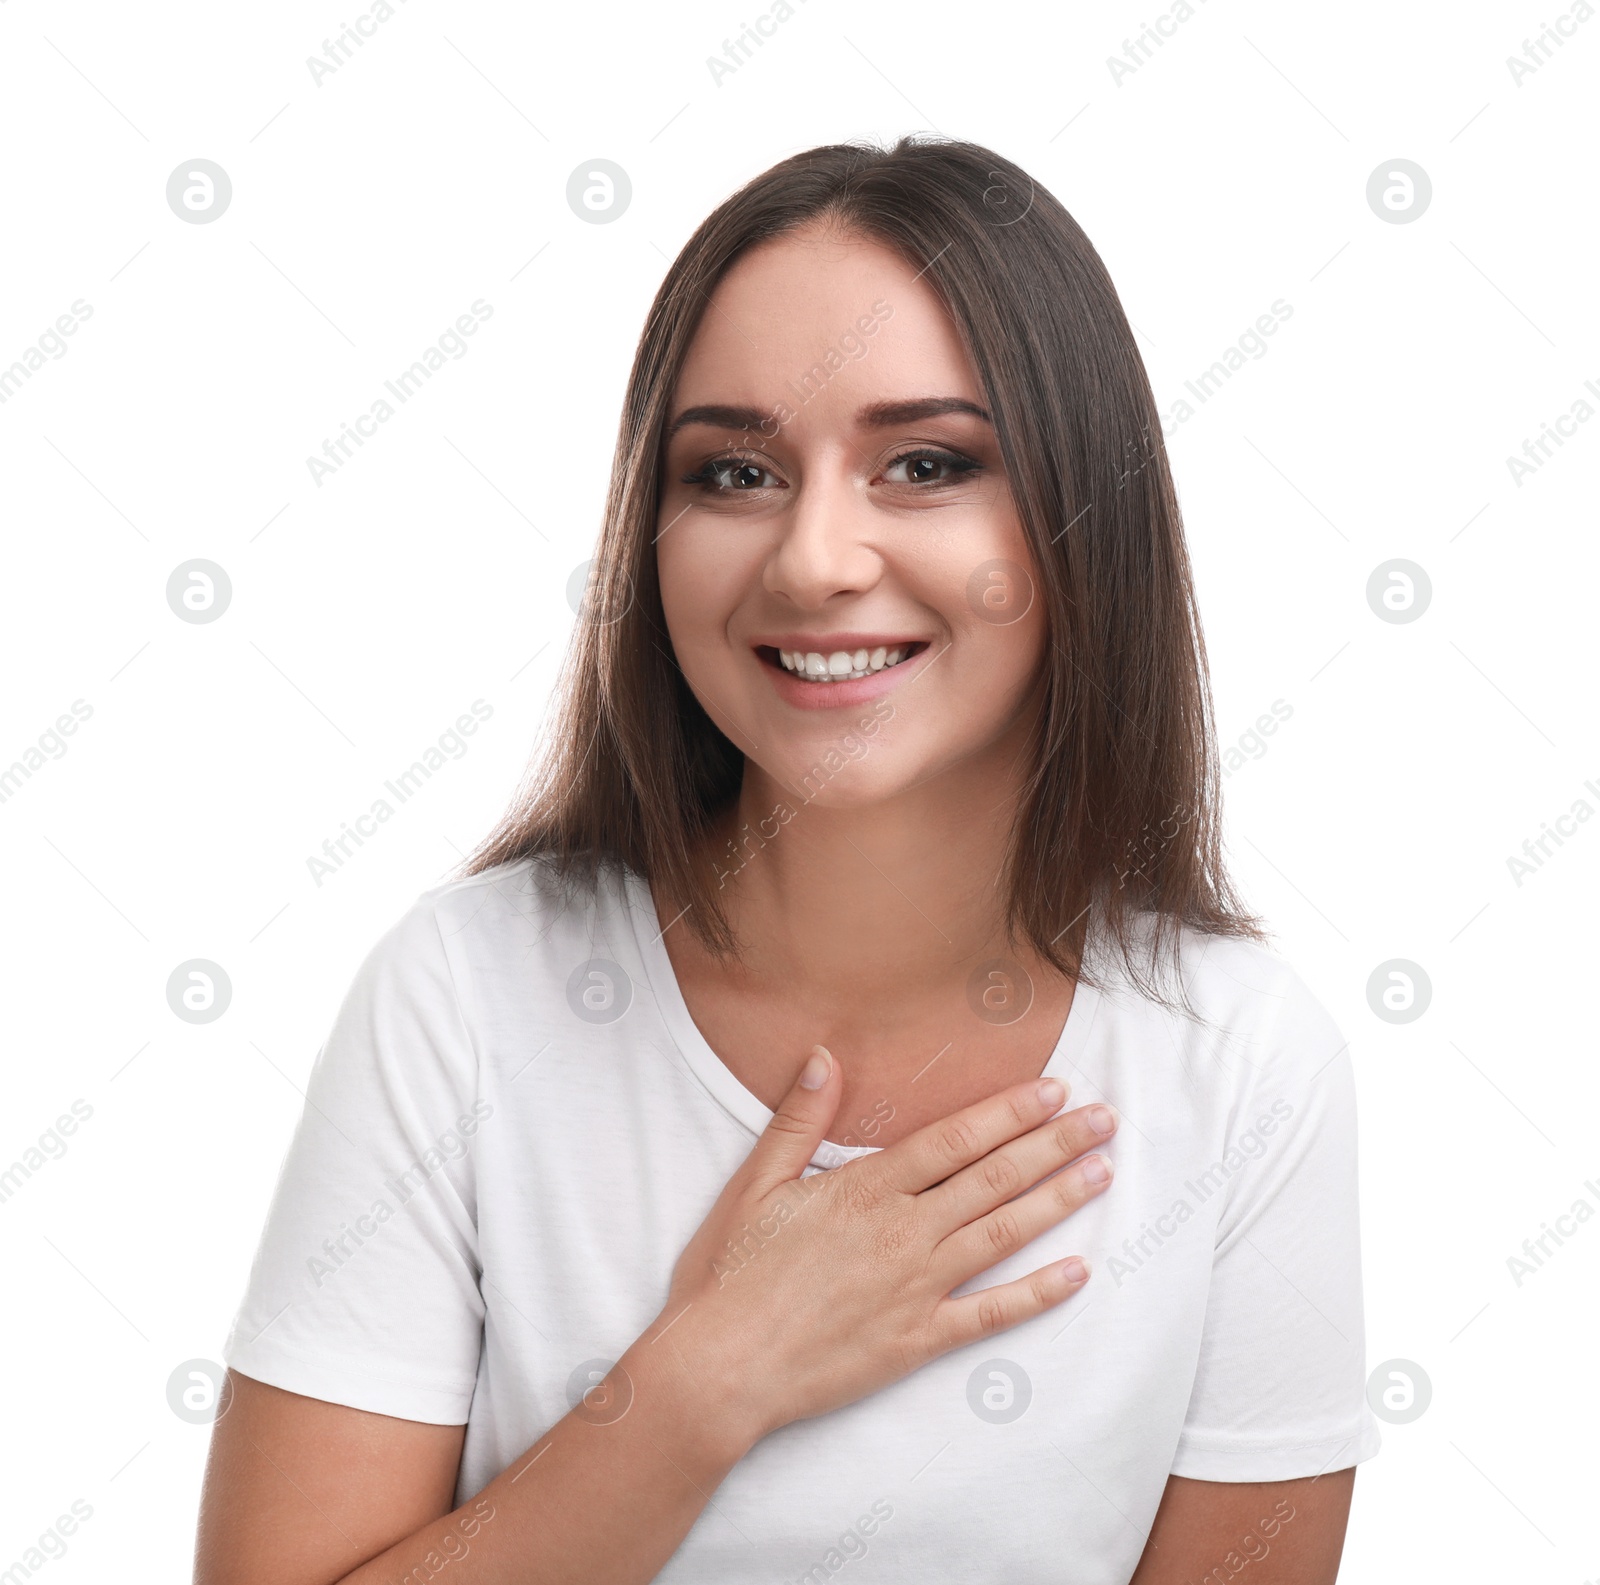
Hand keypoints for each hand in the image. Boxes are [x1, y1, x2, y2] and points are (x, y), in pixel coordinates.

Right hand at [641, 1044, 1116, 1452]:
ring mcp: (915, 1287)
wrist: (721, 1368)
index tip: (1053, 1090)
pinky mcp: (917, 1339)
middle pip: (993, 1177)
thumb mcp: (755, 1183)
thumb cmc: (730, 1274)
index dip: (1009, 1112)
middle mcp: (902, 1231)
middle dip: (1054, 1144)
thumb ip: (799, 1118)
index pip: (955, 1138)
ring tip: (1102, 1173)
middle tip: (1104, 1119)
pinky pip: (990, 1314)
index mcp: (865, 1188)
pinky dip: (1038, 1294)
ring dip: (1057, 1201)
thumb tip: (826, 1056)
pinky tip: (1077, 1273)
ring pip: (1003, 1234)